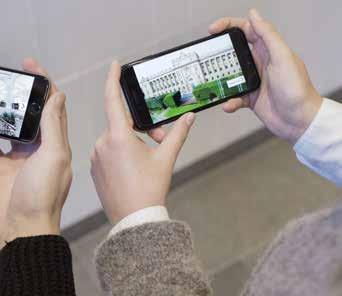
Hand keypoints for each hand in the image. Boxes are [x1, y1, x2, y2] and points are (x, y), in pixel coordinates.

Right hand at [0, 58, 71, 246]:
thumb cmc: (43, 196)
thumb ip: (55, 128)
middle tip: (12, 72)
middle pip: (32, 111)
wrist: (23, 226)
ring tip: (1, 90)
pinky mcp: (3, 164)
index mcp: (57, 143)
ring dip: (7, 106)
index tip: (34, 66)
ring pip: (13, 123)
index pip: (54, 107)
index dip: (46, 85)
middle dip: (24, 91)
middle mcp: (40, 146)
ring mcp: (19, 155)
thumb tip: (59, 98)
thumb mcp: (54, 157)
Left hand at [90, 62, 194, 223]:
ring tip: (146, 159)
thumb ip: (178, 133)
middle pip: (122, 124)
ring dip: (130, 142)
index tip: (114, 66)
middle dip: (140, 129)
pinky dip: (119, 152)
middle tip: (158, 141)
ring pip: (115, 138)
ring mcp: (96, 157)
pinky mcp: (94, 168)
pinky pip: (107, 151)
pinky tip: (132, 168)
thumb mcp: (165, 158)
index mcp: (118, 136)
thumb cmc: (149, 188)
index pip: (112, 99)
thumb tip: (189, 116)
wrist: (134, 218)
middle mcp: (102, 143)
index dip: (113, 79)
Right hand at [209, 9, 322, 143]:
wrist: (298, 120)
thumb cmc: (296, 89)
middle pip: (234, 52)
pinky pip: (234, 97)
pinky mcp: (250, 98)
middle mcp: (259, 64)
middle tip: (205, 56)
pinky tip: (228, 104)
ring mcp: (253, 81)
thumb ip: (268, 35)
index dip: (228, 26)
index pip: (246, 30)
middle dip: (219, 53)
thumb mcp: (282, 57)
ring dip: (221, 81)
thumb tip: (254, 15)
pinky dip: (230, 101)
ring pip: (230, 76)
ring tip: (214, 84)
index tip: (213, 30)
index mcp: (267, 50)